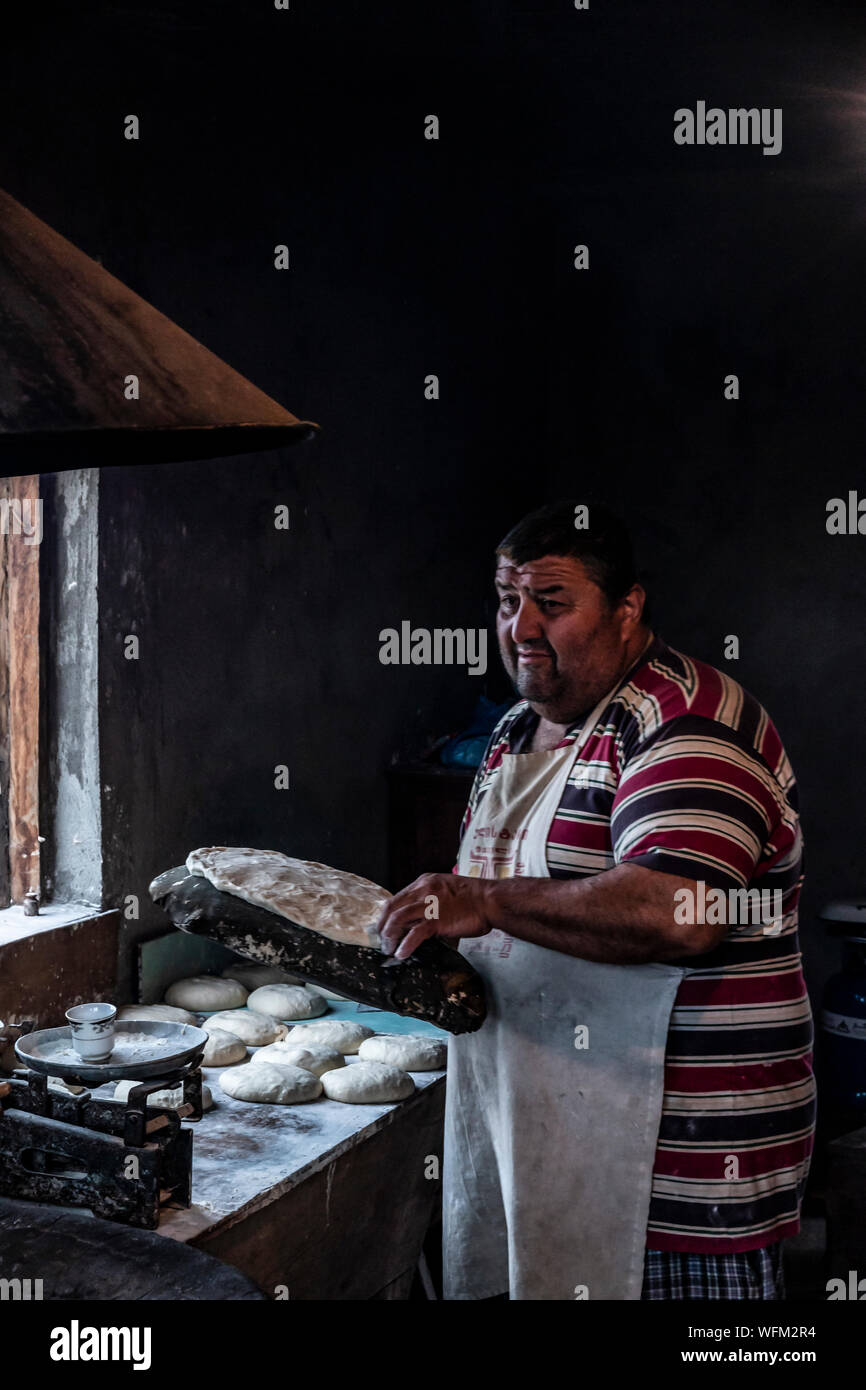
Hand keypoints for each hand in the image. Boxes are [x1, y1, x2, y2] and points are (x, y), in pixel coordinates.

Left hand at [377, 873, 492, 960]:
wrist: (491, 900)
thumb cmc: (473, 898)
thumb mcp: (445, 891)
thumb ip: (429, 901)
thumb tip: (417, 919)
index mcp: (424, 882)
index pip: (396, 898)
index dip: (387, 915)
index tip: (384, 927)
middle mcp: (423, 890)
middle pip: (392, 908)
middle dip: (382, 926)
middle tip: (382, 941)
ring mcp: (429, 904)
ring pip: (398, 919)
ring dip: (390, 936)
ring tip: (389, 949)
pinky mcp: (437, 919)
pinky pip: (415, 933)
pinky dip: (405, 945)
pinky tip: (402, 954)